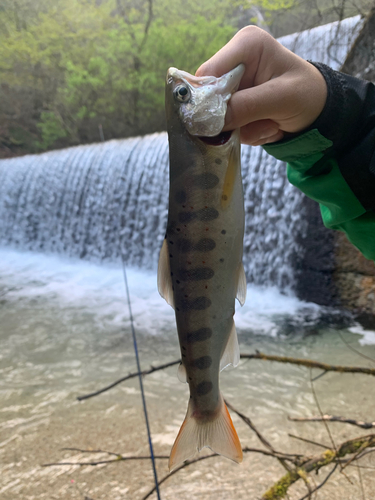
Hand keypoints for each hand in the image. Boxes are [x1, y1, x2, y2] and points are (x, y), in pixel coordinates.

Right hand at [196, 26, 326, 145]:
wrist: (319, 112)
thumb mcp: (282, 98)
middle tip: (264, 122)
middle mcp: (235, 63)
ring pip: (218, 118)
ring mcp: (234, 86)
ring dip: (245, 129)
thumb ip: (247, 106)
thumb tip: (213, 120)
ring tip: (272, 124)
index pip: (208, 73)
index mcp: (246, 46)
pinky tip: (269, 126)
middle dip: (234, 118)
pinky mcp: (234, 105)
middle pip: (209, 98)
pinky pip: (228, 127)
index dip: (208, 99)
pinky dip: (248, 133)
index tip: (223, 122)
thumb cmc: (308, 95)